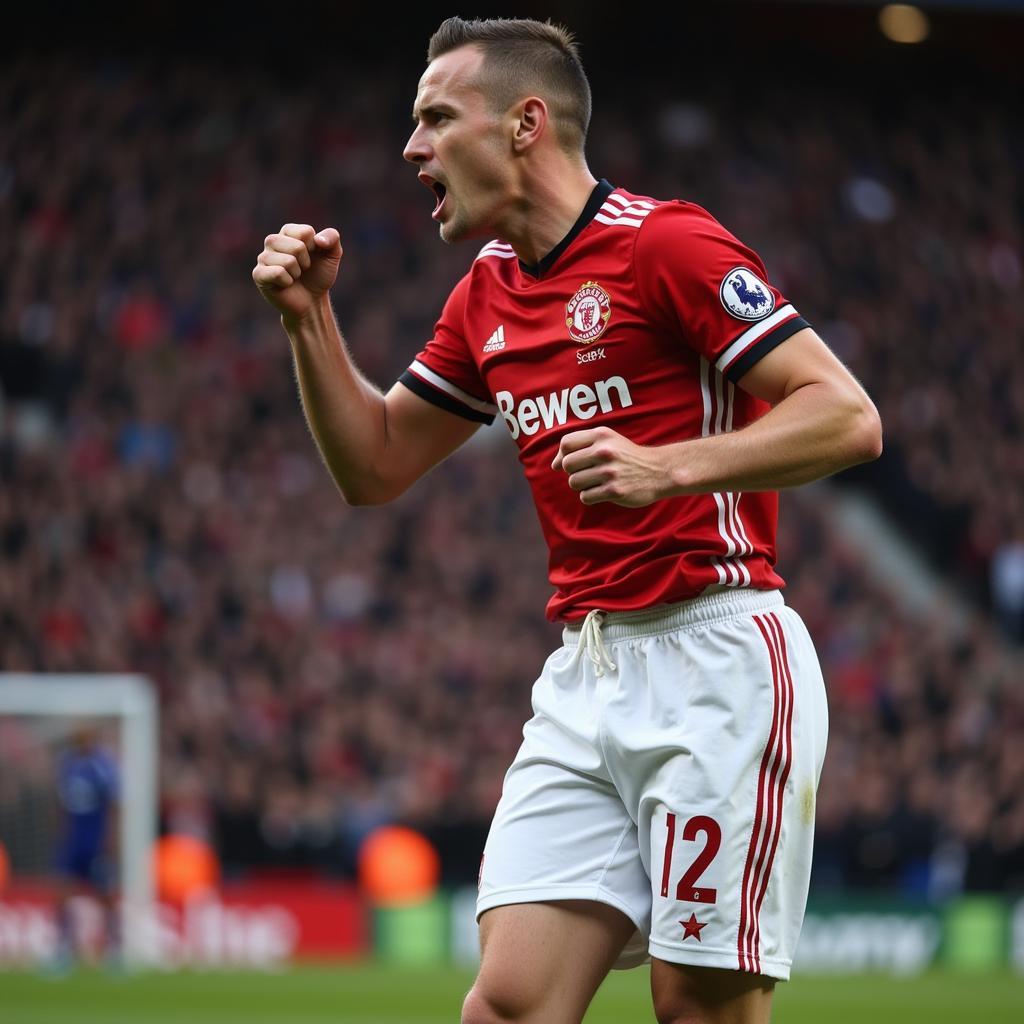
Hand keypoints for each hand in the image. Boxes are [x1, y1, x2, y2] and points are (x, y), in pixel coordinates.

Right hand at [252, 223, 341, 323]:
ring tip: (294, 277)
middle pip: (297, 246)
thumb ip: (332, 236)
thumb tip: (318, 239)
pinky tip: (285, 284)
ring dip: (297, 273)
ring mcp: (263, 257)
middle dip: (306, 262)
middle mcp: (273, 241)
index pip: (306, 232)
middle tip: (302, 270)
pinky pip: (278, 273)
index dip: (314, 248)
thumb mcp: (332, 255)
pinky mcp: (259, 274)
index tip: (311, 257)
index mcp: (288, 232)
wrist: (311, 302)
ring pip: (288, 261)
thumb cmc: (318, 276)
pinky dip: (288, 281)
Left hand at [551, 426, 669, 506]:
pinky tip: (603, 491)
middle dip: (573, 472)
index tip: (570, 463)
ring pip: (574, 482)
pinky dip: (591, 496)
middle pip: (567, 465)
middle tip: (588, 473)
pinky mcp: (614, 491)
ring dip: (582, 485)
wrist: (658, 471)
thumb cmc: (627, 456)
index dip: (562, 455)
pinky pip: (585, 496)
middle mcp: (604, 451)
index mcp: (602, 436)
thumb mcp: (608, 440)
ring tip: (597, 482)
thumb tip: (553, 465)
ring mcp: (609, 472)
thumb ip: (580, 445)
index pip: (566, 444)